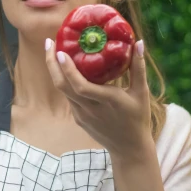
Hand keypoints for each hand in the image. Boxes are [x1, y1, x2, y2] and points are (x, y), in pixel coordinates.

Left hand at [45, 38, 152, 158]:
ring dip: (55, 71)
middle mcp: (90, 109)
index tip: (60, 52)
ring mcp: (81, 115)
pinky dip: (64, 81)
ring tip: (54, 51)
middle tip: (48, 43)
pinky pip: (68, 97)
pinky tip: (65, 69)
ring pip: (63, 91)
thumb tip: (138, 42)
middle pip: (62, 86)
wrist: (129, 148)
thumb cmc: (138, 118)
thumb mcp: (141, 92)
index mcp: (106, 101)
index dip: (68, 70)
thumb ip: (138, 67)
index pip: (80, 86)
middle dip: (51, 64)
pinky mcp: (78, 119)